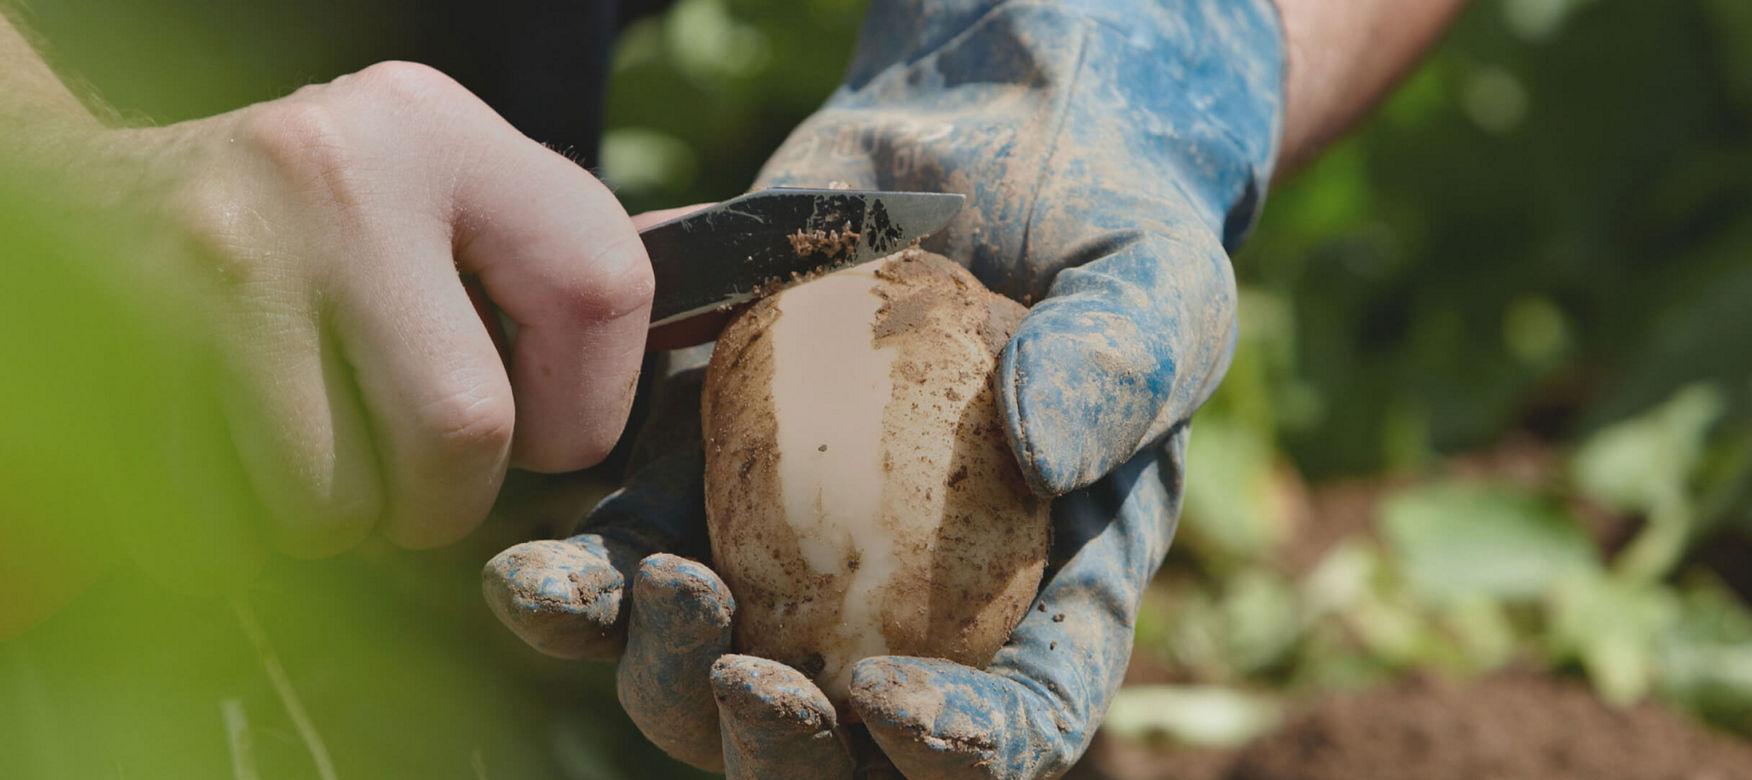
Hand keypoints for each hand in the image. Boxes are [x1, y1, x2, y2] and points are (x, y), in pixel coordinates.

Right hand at [120, 61, 652, 560]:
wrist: (93, 200)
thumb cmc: (313, 223)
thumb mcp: (442, 195)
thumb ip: (555, 264)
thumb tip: (694, 342)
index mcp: (442, 130)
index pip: (602, 291)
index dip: (589, 406)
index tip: (544, 431)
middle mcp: (337, 172)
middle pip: (464, 427)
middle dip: (450, 498)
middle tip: (420, 480)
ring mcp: (228, 255)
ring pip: (340, 498)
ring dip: (343, 521)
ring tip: (323, 457)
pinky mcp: (139, 341)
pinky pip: (232, 522)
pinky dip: (252, 528)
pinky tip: (240, 451)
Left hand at [485, 0, 1284, 774]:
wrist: (980, 141)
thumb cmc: (1103, 222)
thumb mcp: (1155, 277)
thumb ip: (1120, 361)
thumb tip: (1041, 451)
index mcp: (1047, 591)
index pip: (1021, 719)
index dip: (957, 749)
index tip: (885, 695)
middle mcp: (917, 604)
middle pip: (847, 746)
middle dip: (784, 748)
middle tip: (747, 682)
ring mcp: (801, 555)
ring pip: (717, 685)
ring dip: (669, 675)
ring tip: (658, 589)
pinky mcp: (703, 483)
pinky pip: (628, 569)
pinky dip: (576, 591)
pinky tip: (532, 575)